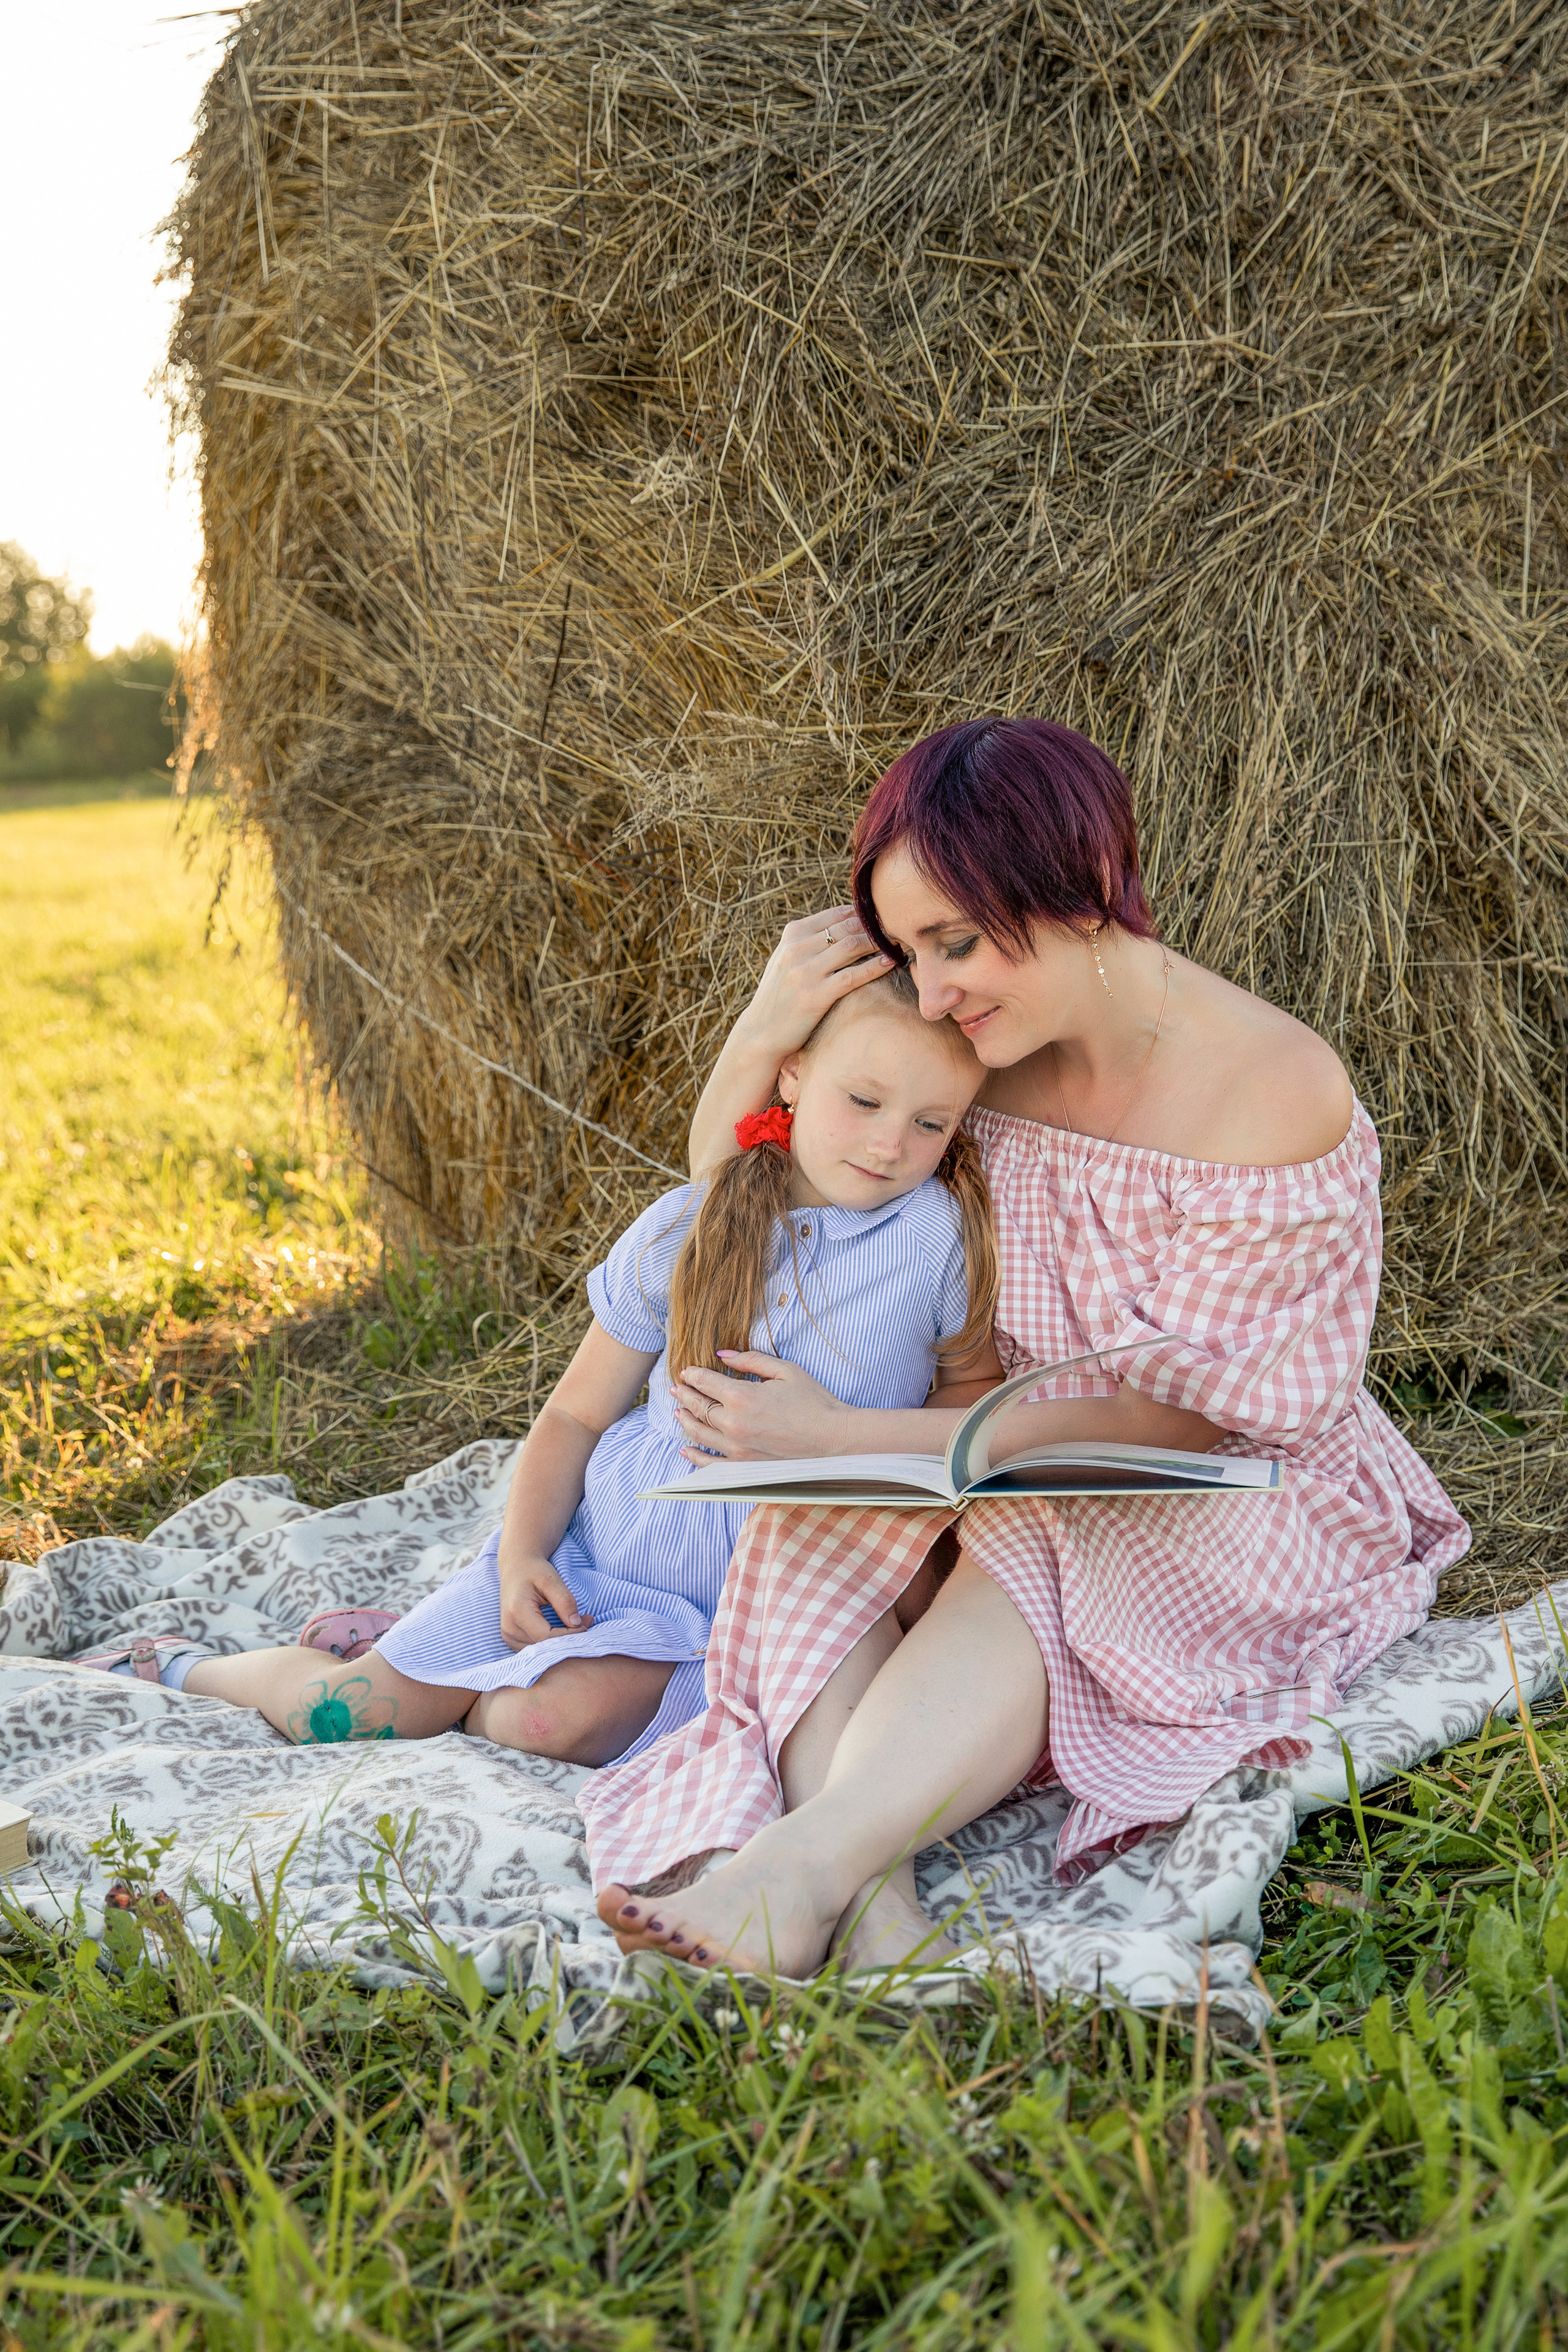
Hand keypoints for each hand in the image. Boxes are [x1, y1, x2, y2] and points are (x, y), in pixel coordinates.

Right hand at [497, 1553, 593, 1650]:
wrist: (516, 1568)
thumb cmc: (533, 1571)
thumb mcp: (551, 1579)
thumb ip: (564, 1601)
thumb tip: (577, 1624)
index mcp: (517, 1611)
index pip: (547, 1636)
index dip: (569, 1634)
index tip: (587, 1622)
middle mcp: (509, 1628)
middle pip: (544, 1646)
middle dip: (569, 1639)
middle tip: (587, 1622)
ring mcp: (508, 1636)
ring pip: (541, 1651)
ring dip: (561, 1642)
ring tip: (578, 1624)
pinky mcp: (511, 1639)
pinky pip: (535, 1648)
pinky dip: (552, 1643)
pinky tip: (564, 1630)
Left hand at [671, 1353, 848, 1461]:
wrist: (834, 1439)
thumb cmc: (814, 1402)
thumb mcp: (785, 1371)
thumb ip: (751, 1360)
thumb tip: (723, 1354)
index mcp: (741, 1396)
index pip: (706, 1382)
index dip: (693, 1375)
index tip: (687, 1371)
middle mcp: (733, 1423)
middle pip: (698, 1407)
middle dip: (685, 1394)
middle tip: (676, 1388)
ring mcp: (736, 1448)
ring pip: (699, 1433)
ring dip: (685, 1419)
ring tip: (678, 1411)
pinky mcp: (744, 1466)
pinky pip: (710, 1463)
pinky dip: (694, 1456)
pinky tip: (686, 1448)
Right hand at [737, 907, 891, 1062]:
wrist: (761, 1032)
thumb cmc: (781, 995)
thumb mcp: (788, 959)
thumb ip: (811, 940)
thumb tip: (849, 924)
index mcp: (792, 934)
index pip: (837, 914)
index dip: (865, 914)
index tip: (883, 920)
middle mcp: (797, 948)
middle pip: (847, 927)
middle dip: (876, 927)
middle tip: (897, 930)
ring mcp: (805, 971)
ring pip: (852, 946)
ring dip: (879, 943)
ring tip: (898, 944)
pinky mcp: (815, 995)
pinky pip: (853, 975)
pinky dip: (875, 966)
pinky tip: (890, 962)